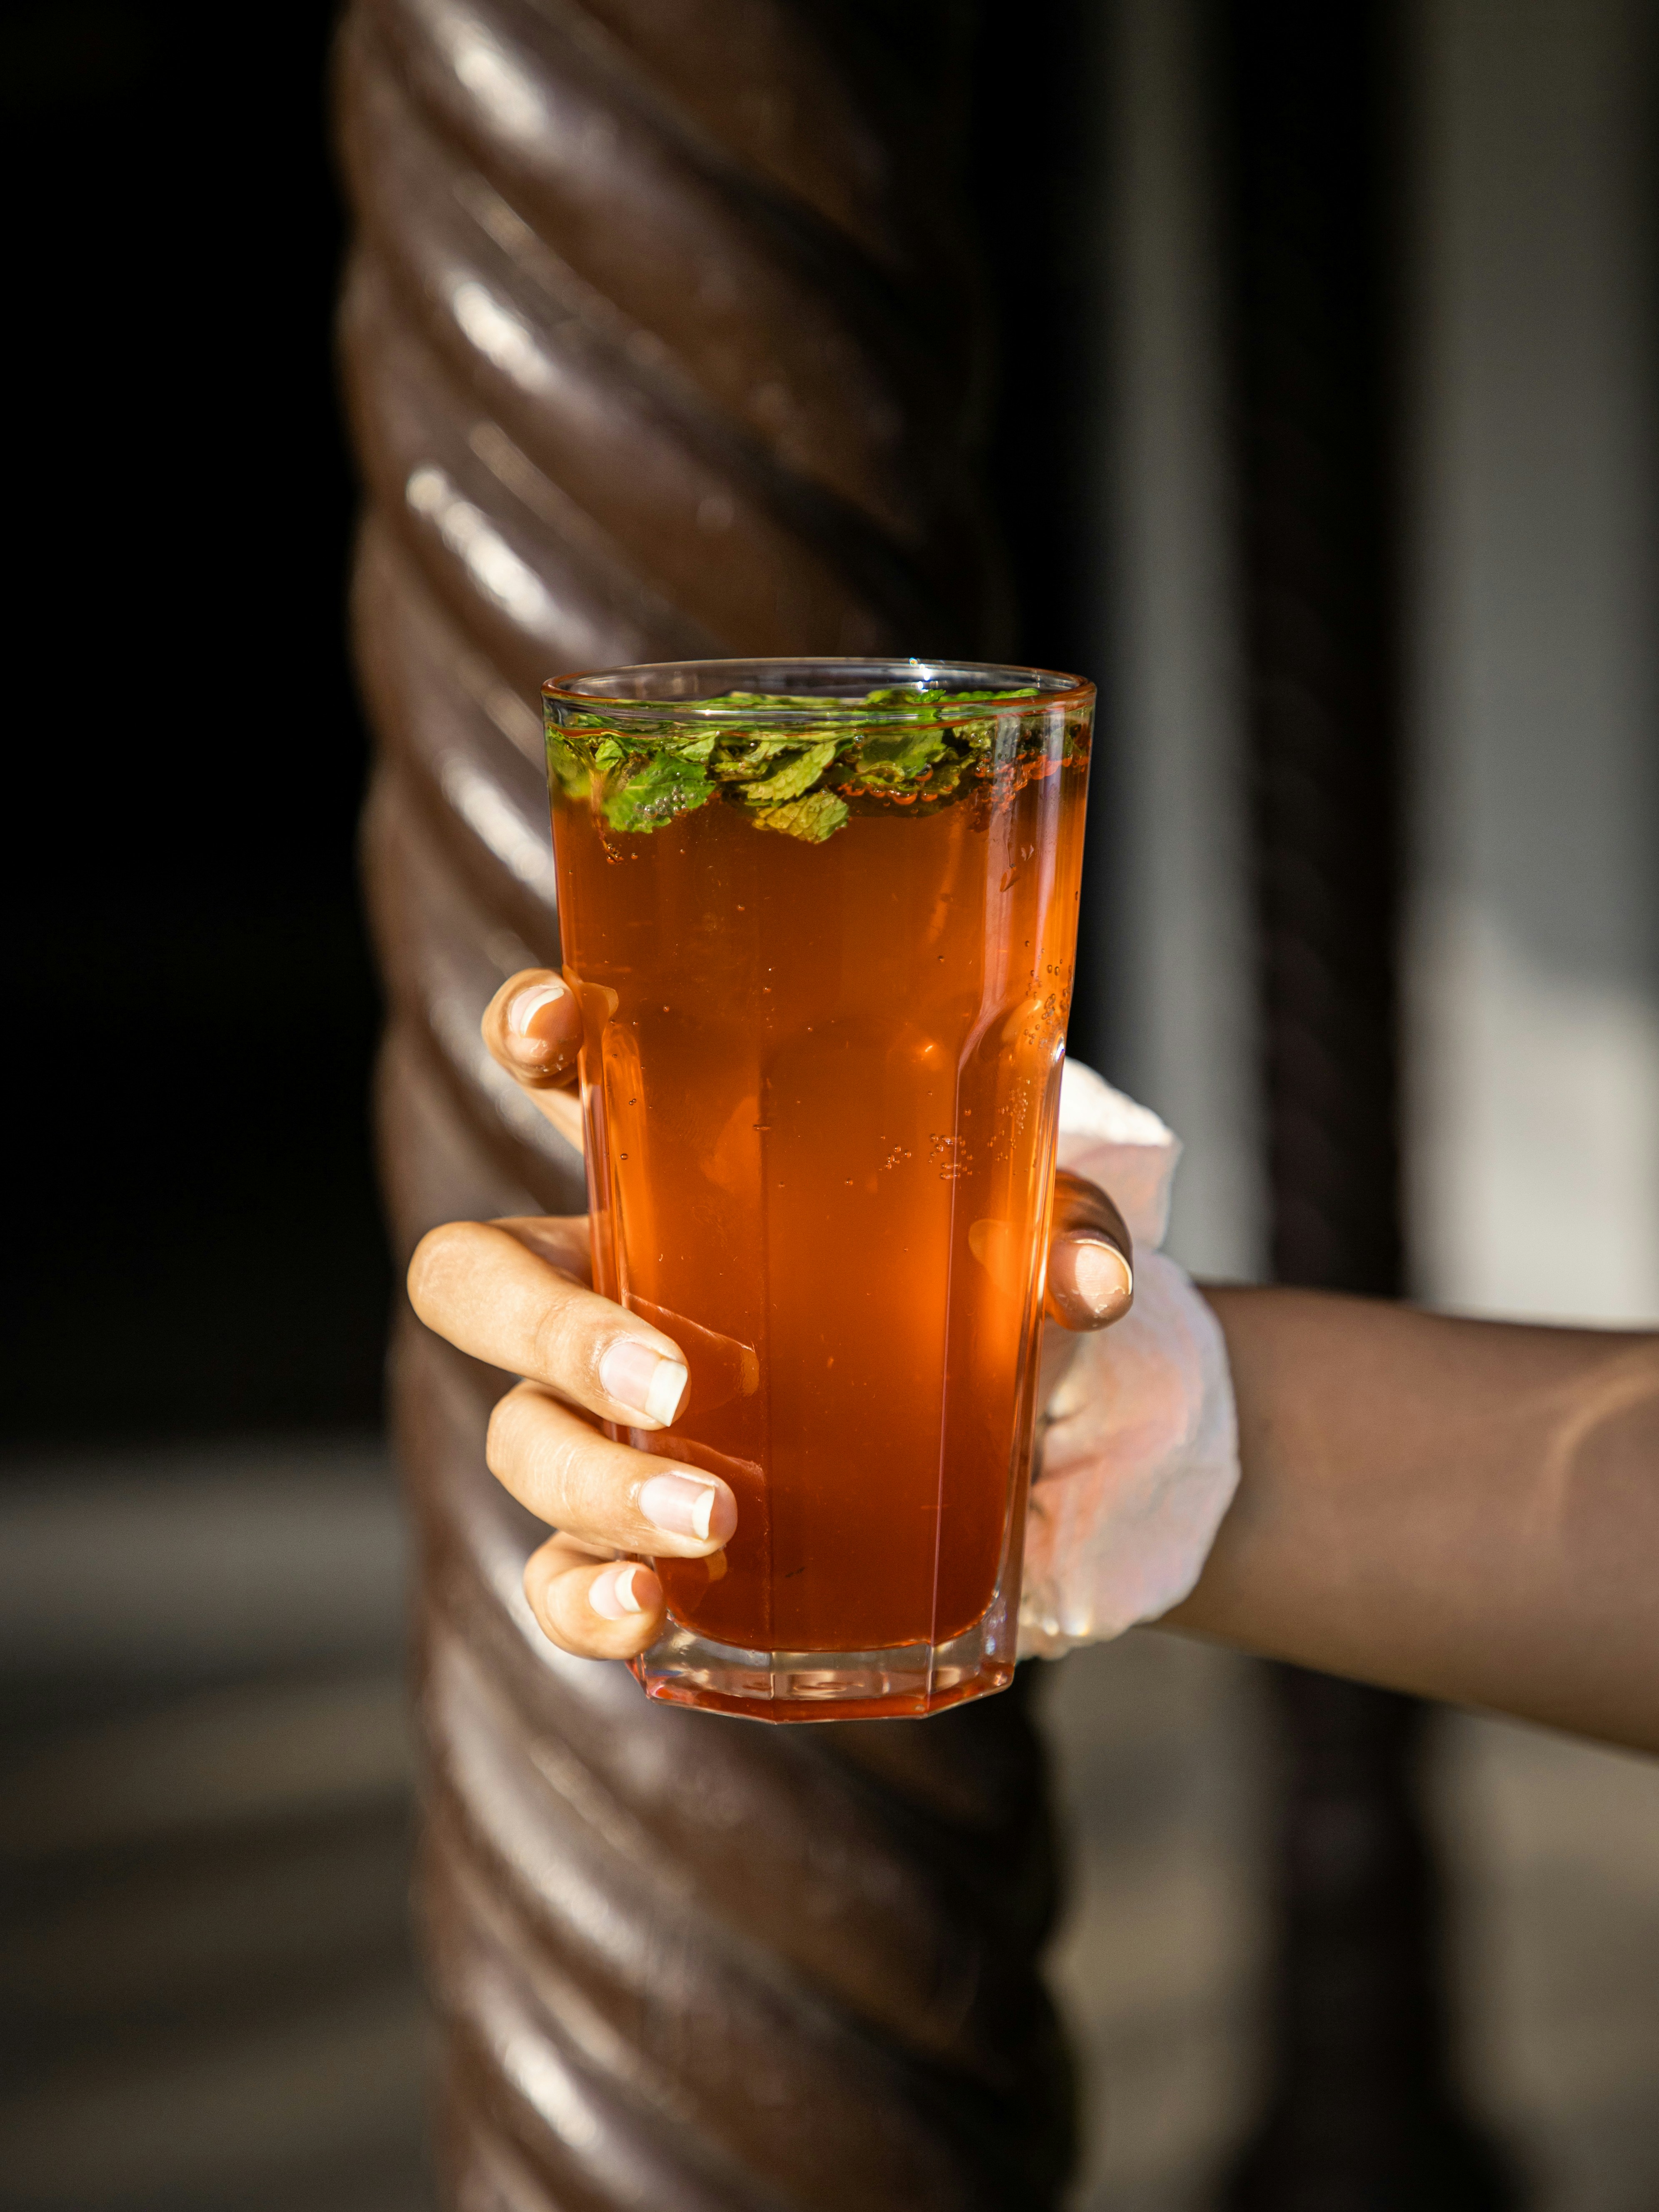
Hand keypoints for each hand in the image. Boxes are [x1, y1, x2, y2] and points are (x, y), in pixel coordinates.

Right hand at [407, 970, 1134, 1662]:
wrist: (1059, 1470)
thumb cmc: (1010, 1312)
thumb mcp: (1045, 1247)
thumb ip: (1065, 1231)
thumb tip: (1080, 1278)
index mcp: (690, 1184)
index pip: (567, 1085)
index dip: (525, 1036)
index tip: (553, 1022)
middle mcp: (623, 1293)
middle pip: (477, 1281)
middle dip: (543, 1323)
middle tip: (670, 1380)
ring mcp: (622, 1424)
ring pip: (521, 1436)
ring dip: (595, 1481)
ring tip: (714, 1517)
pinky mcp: (648, 1542)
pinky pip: (556, 1572)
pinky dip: (583, 1596)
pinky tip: (646, 1605)